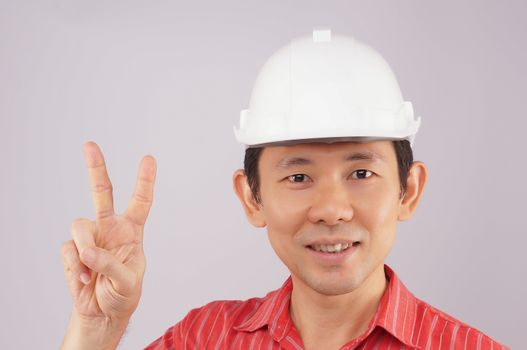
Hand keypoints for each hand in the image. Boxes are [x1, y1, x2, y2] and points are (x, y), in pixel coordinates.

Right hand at [61, 141, 156, 331]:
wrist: (103, 312)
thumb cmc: (123, 293)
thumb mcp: (128, 283)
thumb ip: (111, 265)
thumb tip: (87, 250)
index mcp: (132, 230)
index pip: (141, 201)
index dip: (144, 180)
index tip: (149, 158)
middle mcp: (111, 227)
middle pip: (102, 192)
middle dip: (96, 168)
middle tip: (89, 145)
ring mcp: (91, 236)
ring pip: (79, 225)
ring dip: (84, 247)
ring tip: (92, 271)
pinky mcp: (73, 249)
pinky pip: (68, 248)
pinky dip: (75, 265)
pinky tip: (84, 279)